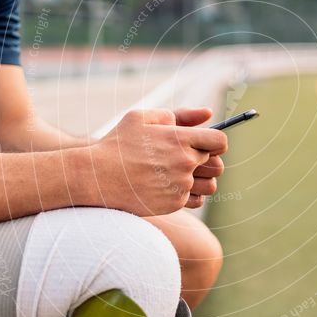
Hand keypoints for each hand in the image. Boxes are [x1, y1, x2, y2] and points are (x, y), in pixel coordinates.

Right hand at [83, 108, 227, 215]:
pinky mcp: (174, 203)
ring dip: (200, 180)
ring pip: (210, 185)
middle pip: (217, 164)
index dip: (216, 142)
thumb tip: (207, 114)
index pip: (220, 141)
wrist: (97, 177)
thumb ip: (177, 114)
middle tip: (186, 160)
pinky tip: (170, 187)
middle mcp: (184, 162)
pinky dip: (186, 194)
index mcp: (180, 139)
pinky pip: (195, 199)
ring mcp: (180, 184)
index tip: (207, 144)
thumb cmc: (117, 144)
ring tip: (180, 175)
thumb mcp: (140, 118)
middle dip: (206, 161)